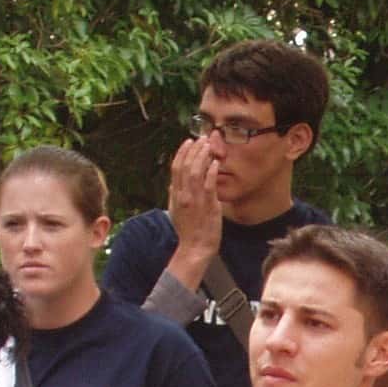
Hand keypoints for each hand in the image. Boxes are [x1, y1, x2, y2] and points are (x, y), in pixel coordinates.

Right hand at [165, 137, 223, 264]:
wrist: (194, 248)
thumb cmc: (188, 231)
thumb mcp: (176, 212)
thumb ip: (174, 197)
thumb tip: (172, 185)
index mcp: (175, 195)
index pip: (176, 168)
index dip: (181, 153)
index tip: (188, 142)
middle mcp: (183, 195)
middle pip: (186, 166)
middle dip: (194, 150)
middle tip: (202, 138)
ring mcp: (195, 200)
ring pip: (196, 172)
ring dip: (203, 156)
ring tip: (209, 146)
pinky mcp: (208, 206)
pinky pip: (209, 185)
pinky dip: (211, 172)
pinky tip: (215, 163)